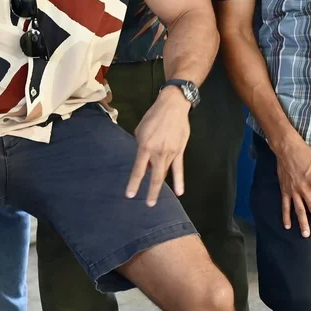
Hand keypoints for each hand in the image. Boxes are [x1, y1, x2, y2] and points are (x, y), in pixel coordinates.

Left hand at [126, 89, 191, 204]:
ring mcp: (170, 152)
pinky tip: (180, 191)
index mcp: (145, 146)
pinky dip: (179, 180)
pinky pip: (179, 168)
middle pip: (154, 176)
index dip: (134, 183)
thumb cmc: (153, 116)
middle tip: (148, 205)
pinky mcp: (179, 150)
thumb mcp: (140, 130)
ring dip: (159, 185)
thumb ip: (141, 147)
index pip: (138, 170)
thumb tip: (146, 161)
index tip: (130, 195)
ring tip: (155, 200)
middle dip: (151, 191)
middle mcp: (158, 152)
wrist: (173, 105)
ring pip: (165, 172)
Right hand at [272, 136, 310, 236]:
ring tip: (306, 234)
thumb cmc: (306, 155)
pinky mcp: (285, 191)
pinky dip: (286, 216)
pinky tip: (287, 226)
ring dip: (303, 223)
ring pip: (299, 210)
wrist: (288, 149)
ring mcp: (294, 191)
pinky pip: (285, 206)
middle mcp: (305, 189)